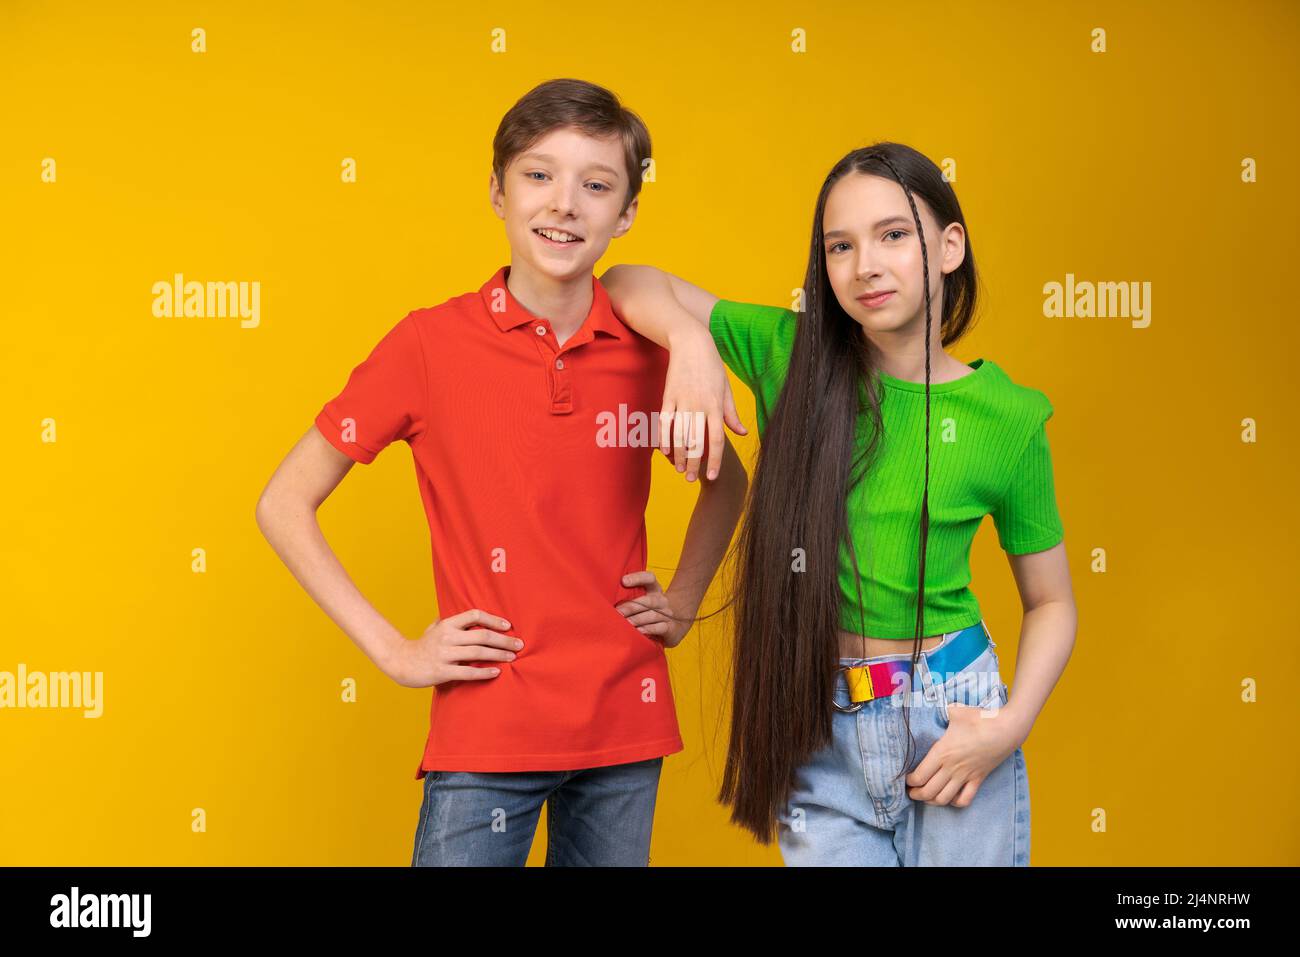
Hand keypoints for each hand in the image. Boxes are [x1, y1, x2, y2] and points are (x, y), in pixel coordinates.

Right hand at [384, 608, 522, 687]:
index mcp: (447, 624)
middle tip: (519, 644)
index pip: (474, 615)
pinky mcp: (442, 671)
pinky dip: (484, 672)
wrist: (401, 662)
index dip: (493, 619)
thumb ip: (451, 622)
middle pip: (481, 635)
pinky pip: (468, 671)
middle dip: (504, 640)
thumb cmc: (422, 645)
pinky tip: (496, 672)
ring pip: (478, 652)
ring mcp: (444, 654)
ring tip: (513, 657)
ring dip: (498, 654)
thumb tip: (469, 616)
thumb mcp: (434, 628)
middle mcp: (447, 637)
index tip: (508, 626)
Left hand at [615, 571, 688, 648]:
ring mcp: (667, 614)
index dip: (637, 578)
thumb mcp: (645, 598)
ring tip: (625, 623)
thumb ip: (630, 595)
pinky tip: (638, 631)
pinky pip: (660, 628)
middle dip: (631, 606)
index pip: (650, 578)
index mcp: (655, 589)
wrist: (678, 622)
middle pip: (648, 600)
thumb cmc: (652, 609)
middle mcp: (662, 600)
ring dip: (637, 619)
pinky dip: (649, 629)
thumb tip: (605, 596)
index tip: (623, 581)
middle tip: (618, 612)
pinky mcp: (671, 628)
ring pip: (652, 615)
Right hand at [657, 324, 746, 481]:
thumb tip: (742, 433)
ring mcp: (681, 401)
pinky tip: (665, 452)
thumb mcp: (726, 389)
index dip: (715, 459)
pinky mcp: (668, 396)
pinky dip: (664, 438)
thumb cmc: (712, 367)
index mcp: (715, 405)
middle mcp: (698, 405)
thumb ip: (732, 414)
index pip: (716, 439)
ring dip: (679, 455)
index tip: (712, 476)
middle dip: (694, 463)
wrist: (691, 343)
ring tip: (680, 470)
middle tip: (692, 479)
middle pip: (696, 441)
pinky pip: (665, 422)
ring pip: (679, 435)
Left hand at [904, 698, 1017, 806]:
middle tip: (910, 791)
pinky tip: (950, 798)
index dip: (909, 780)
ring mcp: (966, 775)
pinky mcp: (979, 779)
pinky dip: (955, 803)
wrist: (1006, 729)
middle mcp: (952, 767)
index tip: (905, 777)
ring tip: (925, 797)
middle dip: (916, 794)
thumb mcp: (954, 710)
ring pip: (945, 798)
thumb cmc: (980, 718)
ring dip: (932, 801)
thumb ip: (938, 710)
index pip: (920, 775)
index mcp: (942, 752)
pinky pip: (965, 799)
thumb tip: (927, 702)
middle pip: (928, 791)